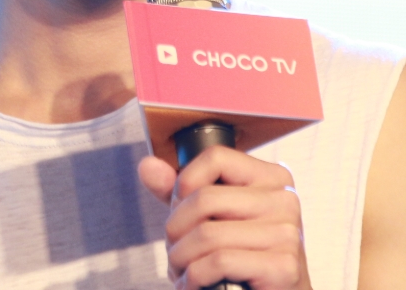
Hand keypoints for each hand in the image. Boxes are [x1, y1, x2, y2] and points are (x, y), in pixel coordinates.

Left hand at [139, 146, 311, 289]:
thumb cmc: (244, 260)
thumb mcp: (213, 218)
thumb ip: (182, 192)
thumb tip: (147, 166)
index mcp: (271, 177)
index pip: (216, 157)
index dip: (185, 182)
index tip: (177, 208)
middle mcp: (284, 198)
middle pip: (205, 198)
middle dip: (176, 229)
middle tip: (173, 250)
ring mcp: (287, 233)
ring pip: (208, 233)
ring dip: (181, 258)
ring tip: (179, 270)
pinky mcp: (283, 267)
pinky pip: (220, 261)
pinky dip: (194, 277)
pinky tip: (192, 285)